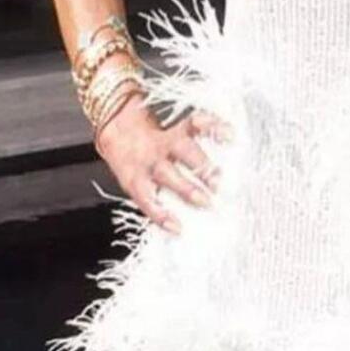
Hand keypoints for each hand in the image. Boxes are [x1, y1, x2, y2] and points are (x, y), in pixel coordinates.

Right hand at [94, 95, 233, 235]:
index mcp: (177, 132)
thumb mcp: (177, 133)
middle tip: (221, 181)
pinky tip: (176, 227)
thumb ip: (203, 144)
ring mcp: (148, 164)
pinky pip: (147, 200)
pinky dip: (161, 215)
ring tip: (206, 203)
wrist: (117, 134)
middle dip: (204, 166)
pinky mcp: (133, 183)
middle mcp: (163, 145)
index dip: (213, 127)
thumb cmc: (157, 141)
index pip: (197, 124)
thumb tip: (232, 157)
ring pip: (167, 174)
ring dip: (187, 189)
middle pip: (185, 151)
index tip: (230, 135)